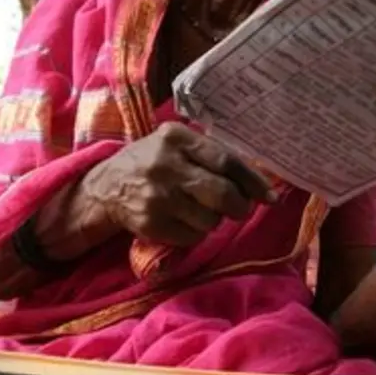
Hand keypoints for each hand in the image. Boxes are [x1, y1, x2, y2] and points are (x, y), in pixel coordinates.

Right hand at [77, 122, 275, 246]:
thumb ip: (211, 152)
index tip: (269, 196)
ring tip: (200, 210)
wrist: (106, 187)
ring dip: (214, 219)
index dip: (252, 181)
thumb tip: (258, 180)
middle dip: (239, 206)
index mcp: (176, 138)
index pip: (226, 161)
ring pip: (211, 219)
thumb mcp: (175, 143)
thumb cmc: (151, 161)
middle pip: (222, 193)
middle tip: (239, 208)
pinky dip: (196, 233)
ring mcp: (157, 196)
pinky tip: (183, 220)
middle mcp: (165, 164)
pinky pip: (192, 237)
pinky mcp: (151, 223)